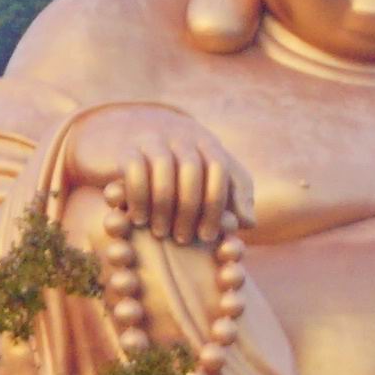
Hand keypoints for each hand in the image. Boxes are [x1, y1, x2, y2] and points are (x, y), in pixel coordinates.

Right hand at [54, 100, 247, 247]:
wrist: (141, 134)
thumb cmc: (188, 168)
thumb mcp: (214, 176)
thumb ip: (235, 196)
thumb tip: (247, 222)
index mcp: (208, 144)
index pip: (218, 168)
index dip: (215, 204)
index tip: (209, 236)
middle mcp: (182, 137)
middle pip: (191, 169)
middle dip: (189, 208)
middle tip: (184, 239)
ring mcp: (153, 139)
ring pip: (162, 168)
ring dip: (163, 204)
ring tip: (161, 233)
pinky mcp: (127, 149)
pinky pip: (133, 169)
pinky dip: (138, 196)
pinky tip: (138, 219)